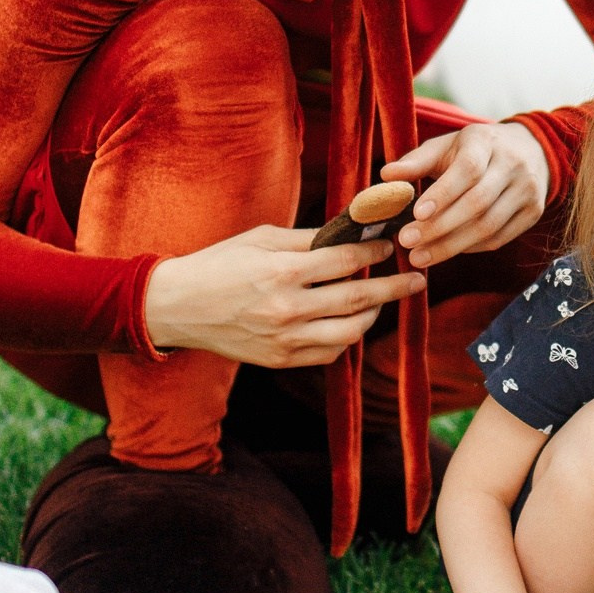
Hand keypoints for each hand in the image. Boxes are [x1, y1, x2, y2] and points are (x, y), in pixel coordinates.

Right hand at [141, 225, 425, 367]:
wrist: (176, 307)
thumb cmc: (218, 264)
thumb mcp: (260, 238)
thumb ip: (307, 239)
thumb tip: (351, 232)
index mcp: (282, 271)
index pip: (346, 262)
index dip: (376, 254)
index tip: (393, 247)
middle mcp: (287, 308)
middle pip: (358, 300)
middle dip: (393, 288)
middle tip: (417, 280)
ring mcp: (285, 339)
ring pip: (350, 333)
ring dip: (373, 316)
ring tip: (382, 301)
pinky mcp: (281, 360)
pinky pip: (329, 353)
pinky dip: (346, 338)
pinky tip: (350, 322)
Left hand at [382, 123, 550, 267]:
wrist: (531, 150)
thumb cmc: (475, 150)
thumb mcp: (447, 146)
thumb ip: (416, 161)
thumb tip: (385, 175)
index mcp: (486, 141)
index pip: (467, 170)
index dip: (443, 194)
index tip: (416, 214)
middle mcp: (512, 165)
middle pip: (477, 203)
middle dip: (440, 227)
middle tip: (408, 243)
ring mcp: (527, 191)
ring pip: (489, 226)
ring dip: (452, 245)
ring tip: (420, 256)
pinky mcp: (533, 213)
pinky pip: (499, 238)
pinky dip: (470, 248)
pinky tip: (447, 251)